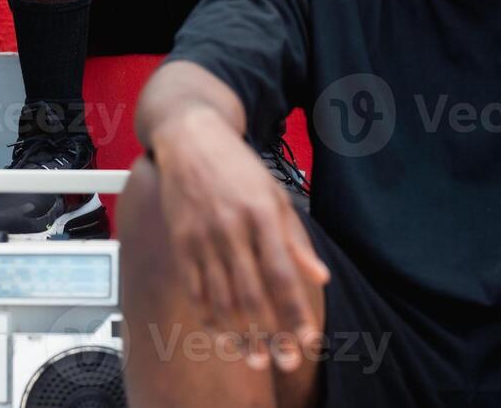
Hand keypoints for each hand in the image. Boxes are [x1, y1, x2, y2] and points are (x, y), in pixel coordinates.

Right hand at [149, 108, 328, 371]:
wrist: (189, 137)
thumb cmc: (237, 166)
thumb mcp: (275, 194)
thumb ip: (295, 239)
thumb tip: (320, 277)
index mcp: (261, 215)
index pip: (281, 275)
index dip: (295, 313)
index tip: (307, 341)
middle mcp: (230, 228)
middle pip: (251, 294)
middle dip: (270, 334)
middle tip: (283, 362)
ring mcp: (201, 236)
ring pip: (220, 297)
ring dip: (238, 334)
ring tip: (255, 358)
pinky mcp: (180, 240)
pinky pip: (194, 286)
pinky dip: (207, 315)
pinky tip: (220, 335)